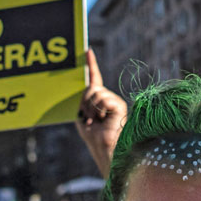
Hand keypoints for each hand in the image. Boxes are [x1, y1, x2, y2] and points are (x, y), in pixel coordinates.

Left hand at [76, 49, 127, 176]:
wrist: (104, 149)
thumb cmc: (93, 136)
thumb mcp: (82, 115)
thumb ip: (84, 99)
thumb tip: (89, 86)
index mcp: (98, 100)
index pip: (94, 78)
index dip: (91, 65)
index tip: (87, 51)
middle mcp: (108, 98)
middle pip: (90, 88)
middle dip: (84, 104)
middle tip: (89, 119)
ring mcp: (114, 101)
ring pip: (95, 93)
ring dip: (90, 109)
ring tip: (96, 121)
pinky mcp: (119, 105)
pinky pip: (102, 100)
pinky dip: (99, 110)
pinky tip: (104, 119)